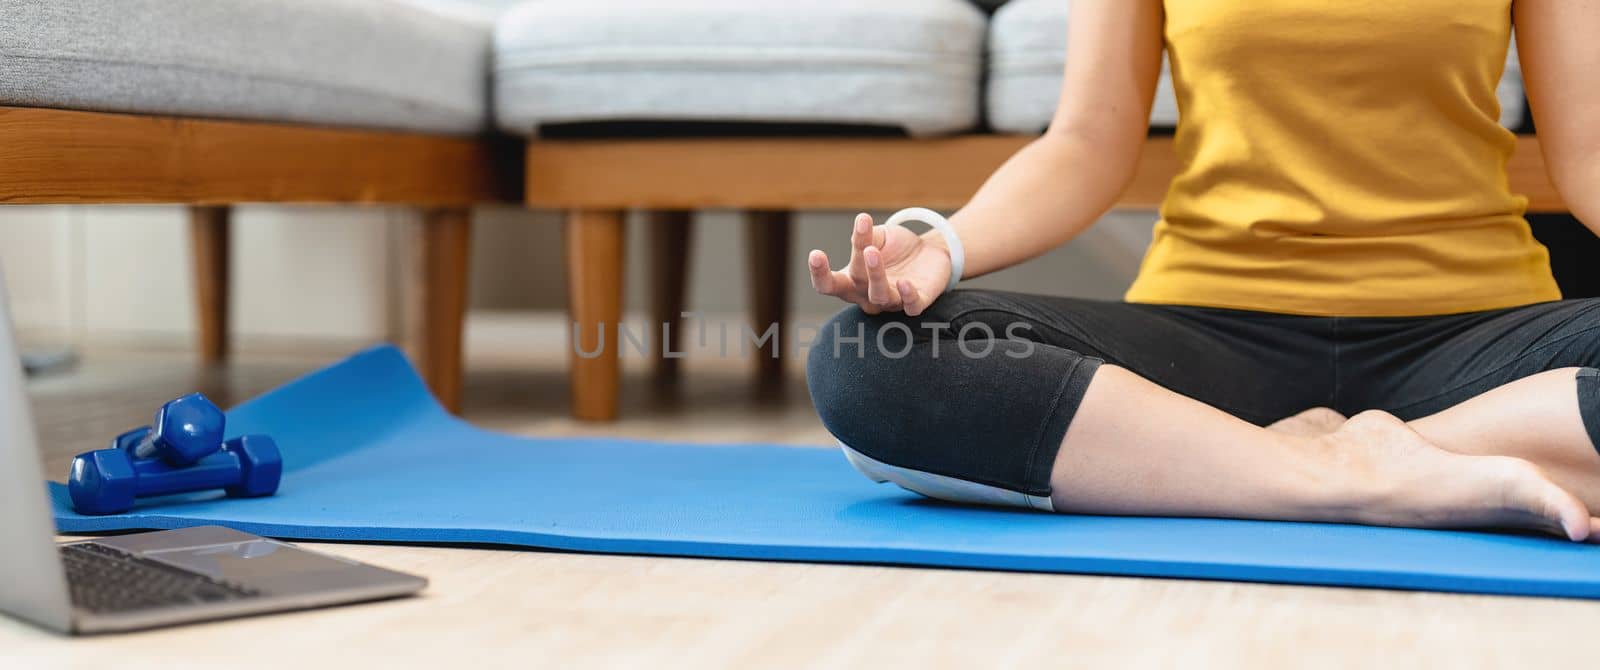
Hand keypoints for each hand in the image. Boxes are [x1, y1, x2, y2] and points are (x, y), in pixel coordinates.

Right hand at [808, 213, 952, 315]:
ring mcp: (891, 301)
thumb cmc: (894, 248)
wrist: (929, 252)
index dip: (819, 274)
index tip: (815, 254)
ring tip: (874, 252)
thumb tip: (861, 224)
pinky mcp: (916, 302)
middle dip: (858, 267)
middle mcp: (867, 295)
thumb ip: (867, 236)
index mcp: (851, 280)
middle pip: (855, 286)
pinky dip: (907, 296)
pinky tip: (904, 283)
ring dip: (877, 275)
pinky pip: (910, 306)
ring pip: (880, 295)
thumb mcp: (878, 237)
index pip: (828, 285)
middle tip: (865, 248)